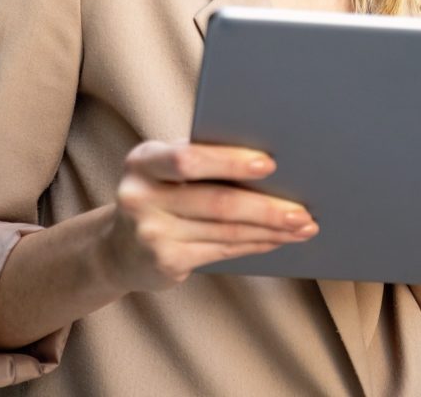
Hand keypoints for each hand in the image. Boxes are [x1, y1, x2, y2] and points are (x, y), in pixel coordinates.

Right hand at [105, 139, 318, 293]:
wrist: (118, 249)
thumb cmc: (158, 193)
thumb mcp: (164, 168)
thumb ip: (199, 158)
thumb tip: (267, 162)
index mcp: (143, 160)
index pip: (188, 159)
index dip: (230, 161)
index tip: (269, 163)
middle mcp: (140, 197)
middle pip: (215, 201)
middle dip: (266, 206)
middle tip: (302, 209)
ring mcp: (151, 234)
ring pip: (225, 231)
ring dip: (270, 229)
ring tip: (302, 226)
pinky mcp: (165, 263)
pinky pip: (221, 250)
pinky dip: (255, 244)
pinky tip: (277, 240)